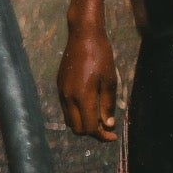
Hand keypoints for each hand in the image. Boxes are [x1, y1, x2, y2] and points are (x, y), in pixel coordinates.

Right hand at [58, 22, 118, 140]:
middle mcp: (68, 97)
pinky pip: (66, 108)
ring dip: (83, 123)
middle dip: (92, 132)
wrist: (83, 36)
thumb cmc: (101, 57)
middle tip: (107, 128)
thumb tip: (108, 125)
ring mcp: (61, 91)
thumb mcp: (110, 81)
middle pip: (77, 128)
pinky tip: (89, 105)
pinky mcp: (59, 86)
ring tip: (98, 118)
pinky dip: (77, 113)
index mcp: (82, 96)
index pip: (89, 127)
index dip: (102, 136)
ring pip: (69, 120)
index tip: (113, 136)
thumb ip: (107, 105)